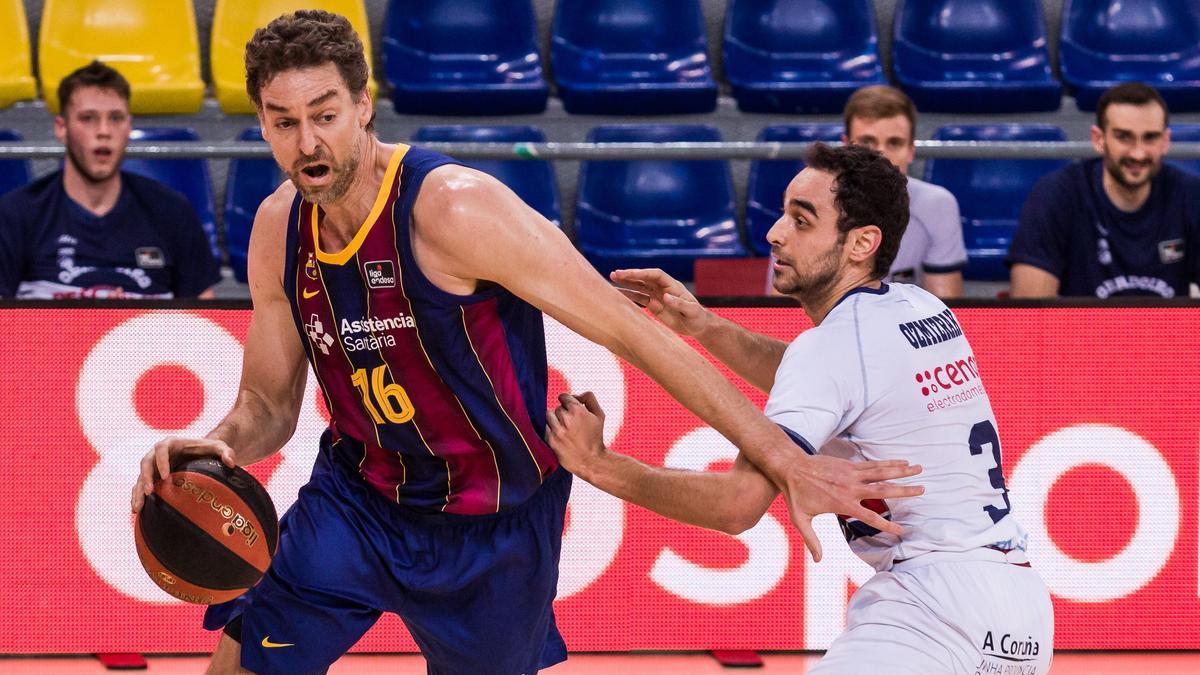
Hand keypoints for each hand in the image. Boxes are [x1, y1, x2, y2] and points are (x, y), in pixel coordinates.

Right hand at [131, 437, 236, 512]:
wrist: (199, 454)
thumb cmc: (209, 450)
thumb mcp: (219, 448)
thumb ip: (226, 452)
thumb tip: (232, 463)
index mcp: (171, 443)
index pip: (162, 449)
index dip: (161, 462)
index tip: (165, 476)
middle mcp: (157, 454)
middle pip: (146, 463)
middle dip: (145, 477)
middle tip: (149, 492)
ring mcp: (152, 467)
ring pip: (139, 477)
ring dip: (137, 492)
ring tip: (137, 508)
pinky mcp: (151, 478)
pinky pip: (139, 487)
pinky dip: (137, 498)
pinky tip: (137, 512)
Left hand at [545, 392, 606, 476]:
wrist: (591, 460)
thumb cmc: (596, 436)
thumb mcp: (599, 414)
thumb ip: (589, 398)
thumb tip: (575, 395)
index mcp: (578, 411)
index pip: (563, 397)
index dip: (567, 402)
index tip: (570, 409)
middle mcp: (566, 419)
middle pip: (557, 408)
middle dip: (563, 414)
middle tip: (572, 424)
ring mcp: (557, 431)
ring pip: (549, 416)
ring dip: (555, 421)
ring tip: (565, 430)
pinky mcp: (551, 441)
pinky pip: (545, 428)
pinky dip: (551, 430)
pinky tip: (560, 437)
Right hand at [611, 268, 708, 336]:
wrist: (697, 326)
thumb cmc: (697, 317)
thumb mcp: (692, 311)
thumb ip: (679, 304)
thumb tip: (666, 297)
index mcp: (673, 286)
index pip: (656, 275)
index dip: (643, 273)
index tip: (631, 274)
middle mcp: (663, 288)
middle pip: (644, 278)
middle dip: (630, 275)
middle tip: (615, 273)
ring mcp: (657, 296)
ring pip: (639, 286)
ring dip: (627, 282)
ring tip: (612, 278)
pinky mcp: (654, 305)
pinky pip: (639, 298)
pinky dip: (629, 295)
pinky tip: (618, 293)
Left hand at [778, 455, 923, 561]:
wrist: (790, 467)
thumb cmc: (795, 495)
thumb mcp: (801, 521)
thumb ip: (812, 540)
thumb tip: (819, 561)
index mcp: (843, 504)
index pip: (871, 518)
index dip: (888, 526)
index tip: (903, 531)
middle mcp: (851, 488)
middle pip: (883, 490)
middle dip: (904, 490)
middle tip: (923, 490)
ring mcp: (851, 474)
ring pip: (882, 473)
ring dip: (902, 471)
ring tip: (919, 469)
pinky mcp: (849, 464)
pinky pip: (873, 464)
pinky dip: (889, 463)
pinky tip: (902, 461)